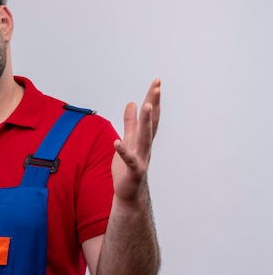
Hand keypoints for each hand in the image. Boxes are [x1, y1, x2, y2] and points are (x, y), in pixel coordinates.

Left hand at [112, 79, 160, 203]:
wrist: (129, 192)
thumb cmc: (129, 166)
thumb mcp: (128, 140)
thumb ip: (130, 123)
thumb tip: (132, 103)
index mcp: (143, 138)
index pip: (150, 115)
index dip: (153, 99)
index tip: (157, 82)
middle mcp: (145, 145)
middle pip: (151, 122)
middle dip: (154, 104)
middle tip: (157, 87)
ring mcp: (141, 157)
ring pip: (145, 137)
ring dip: (145, 122)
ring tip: (145, 106)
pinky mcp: (133, 170)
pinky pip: (128, 159)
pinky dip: (123, 151)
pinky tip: (117, 142)